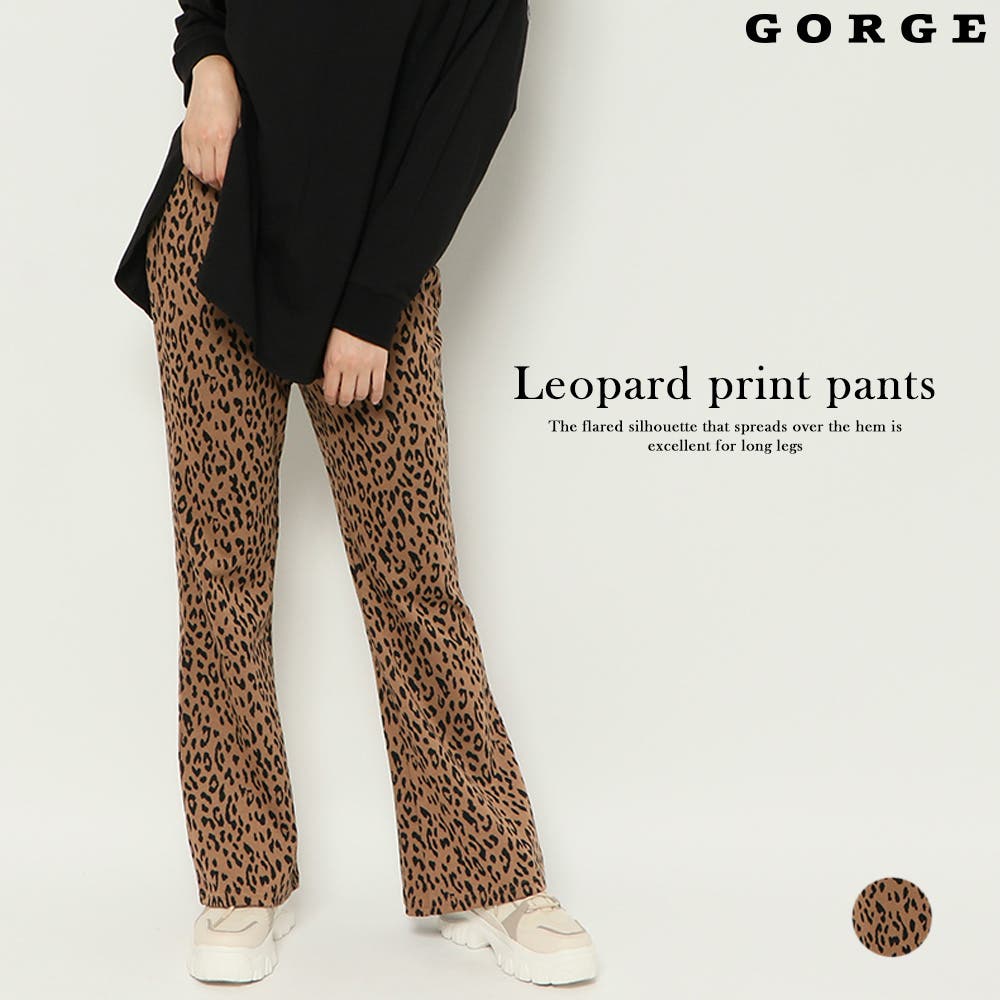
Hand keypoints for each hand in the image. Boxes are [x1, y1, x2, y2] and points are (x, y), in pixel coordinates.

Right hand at [181, 54, 240, 188]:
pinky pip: (187, 160)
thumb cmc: (229, 98)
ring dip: (206, 177)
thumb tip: (237, 166)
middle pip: (208, 175)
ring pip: (196, 170)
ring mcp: (193, 137)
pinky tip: (204, 165)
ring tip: (215, 175)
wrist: (211, 77)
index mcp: (221, 137)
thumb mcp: (242, 123)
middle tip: (225, 183)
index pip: (222, 172)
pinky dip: (196, 168)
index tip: (232, 184)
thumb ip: (238, 146)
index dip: (227, 183)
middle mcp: (204, 138)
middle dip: (218, 183)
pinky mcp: (185, 134)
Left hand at [316, 328, 388, 406]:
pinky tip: (373, 399)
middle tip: (343, 400)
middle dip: (344, 401)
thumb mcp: (329, 347)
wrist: (365, 314)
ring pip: (362, 393)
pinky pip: (378, 386)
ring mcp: (366, 367)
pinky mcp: (380, 365)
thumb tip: (328, 385)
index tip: (332, 400)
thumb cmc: (345, 328)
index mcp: (334, 362)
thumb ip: (328, 367)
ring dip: (358, 397)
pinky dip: (376, 396)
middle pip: (347, 396)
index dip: (330, 399)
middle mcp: (350, 367)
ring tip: (356, 395)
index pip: (330, 391)